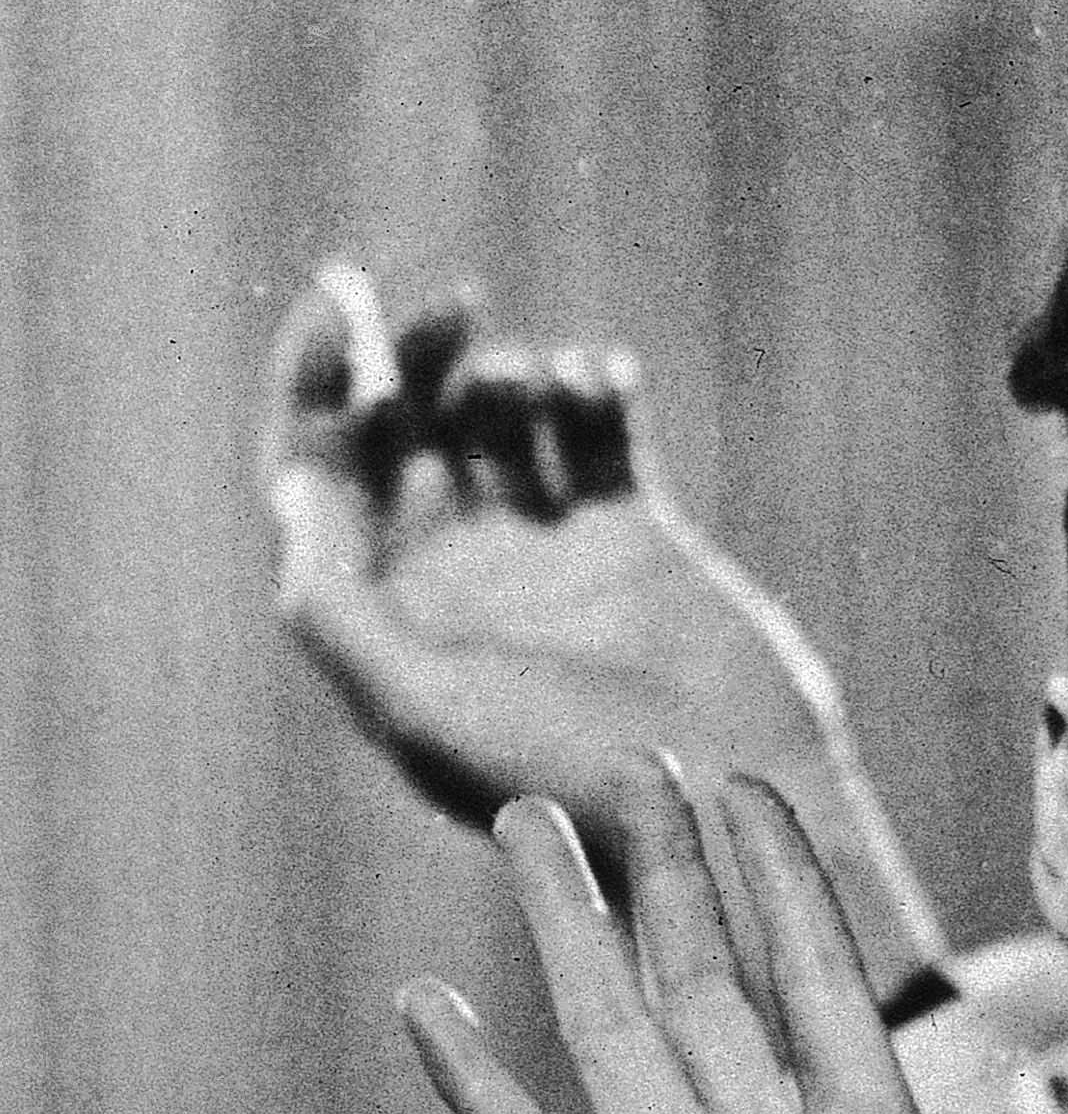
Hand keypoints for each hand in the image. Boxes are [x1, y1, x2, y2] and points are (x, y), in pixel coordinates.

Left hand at [263, 265, 941, 994]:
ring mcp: (551, 552)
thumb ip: (332, 607)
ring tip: (543, 390)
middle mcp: (463, 578)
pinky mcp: (637, 535)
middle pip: (406, 423)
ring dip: (507, 373)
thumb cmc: (567, 778)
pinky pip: (598, 428)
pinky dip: (593, 384)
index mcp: (394, 616)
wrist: (724, 804)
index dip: (317, 381)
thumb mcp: (421, 711)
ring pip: (498, 413)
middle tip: (450, 309)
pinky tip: (603, 382)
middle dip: (415, 353)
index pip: (322, 472)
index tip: (347, 309)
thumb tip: (296, 482)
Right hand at [401, 765, 1067, 1113]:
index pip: (825, 999)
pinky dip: (481, 1084)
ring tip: (528, 816)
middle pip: (719, 981)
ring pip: (624, 1030)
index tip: (755, 796)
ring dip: (576, 924)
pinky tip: (427, 1002)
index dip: (791, 894)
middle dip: (687, 867)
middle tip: (651, 757)